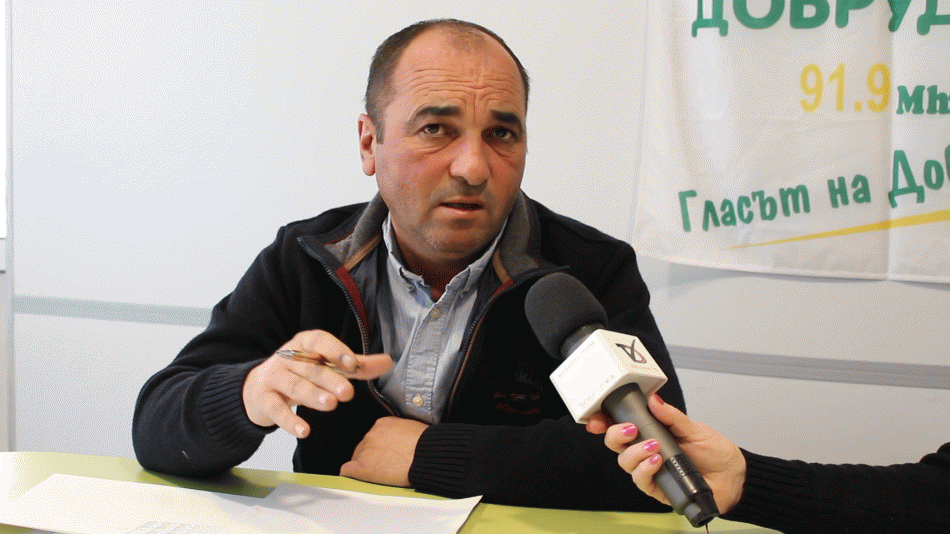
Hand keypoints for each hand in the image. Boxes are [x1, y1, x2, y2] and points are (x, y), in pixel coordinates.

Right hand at [242, 329, 392, 437]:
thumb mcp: (326, 366)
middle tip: (348, 392)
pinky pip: (276, 409)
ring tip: (330, 405)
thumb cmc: (300, 373)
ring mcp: (274, 377)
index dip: (335, 350)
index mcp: (305, 344)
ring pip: (295, 386)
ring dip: (313, 395)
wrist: (257, 389)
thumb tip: (387, 362)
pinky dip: (289, 421)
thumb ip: (356, 366)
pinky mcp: (264, 399)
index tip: (352, 363)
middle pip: (311, 367)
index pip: (319, 341)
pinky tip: (303, 431)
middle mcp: (288, 357)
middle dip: (330, 379)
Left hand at [339, 416, 427, 486]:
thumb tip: (399, 442)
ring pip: (356, 458)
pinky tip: (356, 477)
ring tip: (380, 473)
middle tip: (384, 466)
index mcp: (383, 423)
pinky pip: (348, 470)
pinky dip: (351, 474)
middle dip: (371, 457)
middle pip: (363, 447)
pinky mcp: (364, 467)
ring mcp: (367, 450)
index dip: (378, 447)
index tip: (385, 453)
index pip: (372, 436)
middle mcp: (372, 434)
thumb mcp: (411, 429)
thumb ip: (398, 433)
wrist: (427, 456)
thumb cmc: (427, 445)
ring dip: (365, 466)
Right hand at [586, 395, 746, 513]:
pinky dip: (645, 469)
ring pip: (624, 462)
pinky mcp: (657, 487)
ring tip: (654, 447)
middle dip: (615, 434)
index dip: (604, 422)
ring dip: (635, 452)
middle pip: (615, 444)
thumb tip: (653, 400)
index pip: (621, 426)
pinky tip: (656, 461)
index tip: (599, 418)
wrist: (733, 476)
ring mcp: (650, 469)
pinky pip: (640, 480)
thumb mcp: (693, 428)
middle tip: (630, 429)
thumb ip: (671, 416)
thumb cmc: (715, 452)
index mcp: (651, 432)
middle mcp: (645, 451)